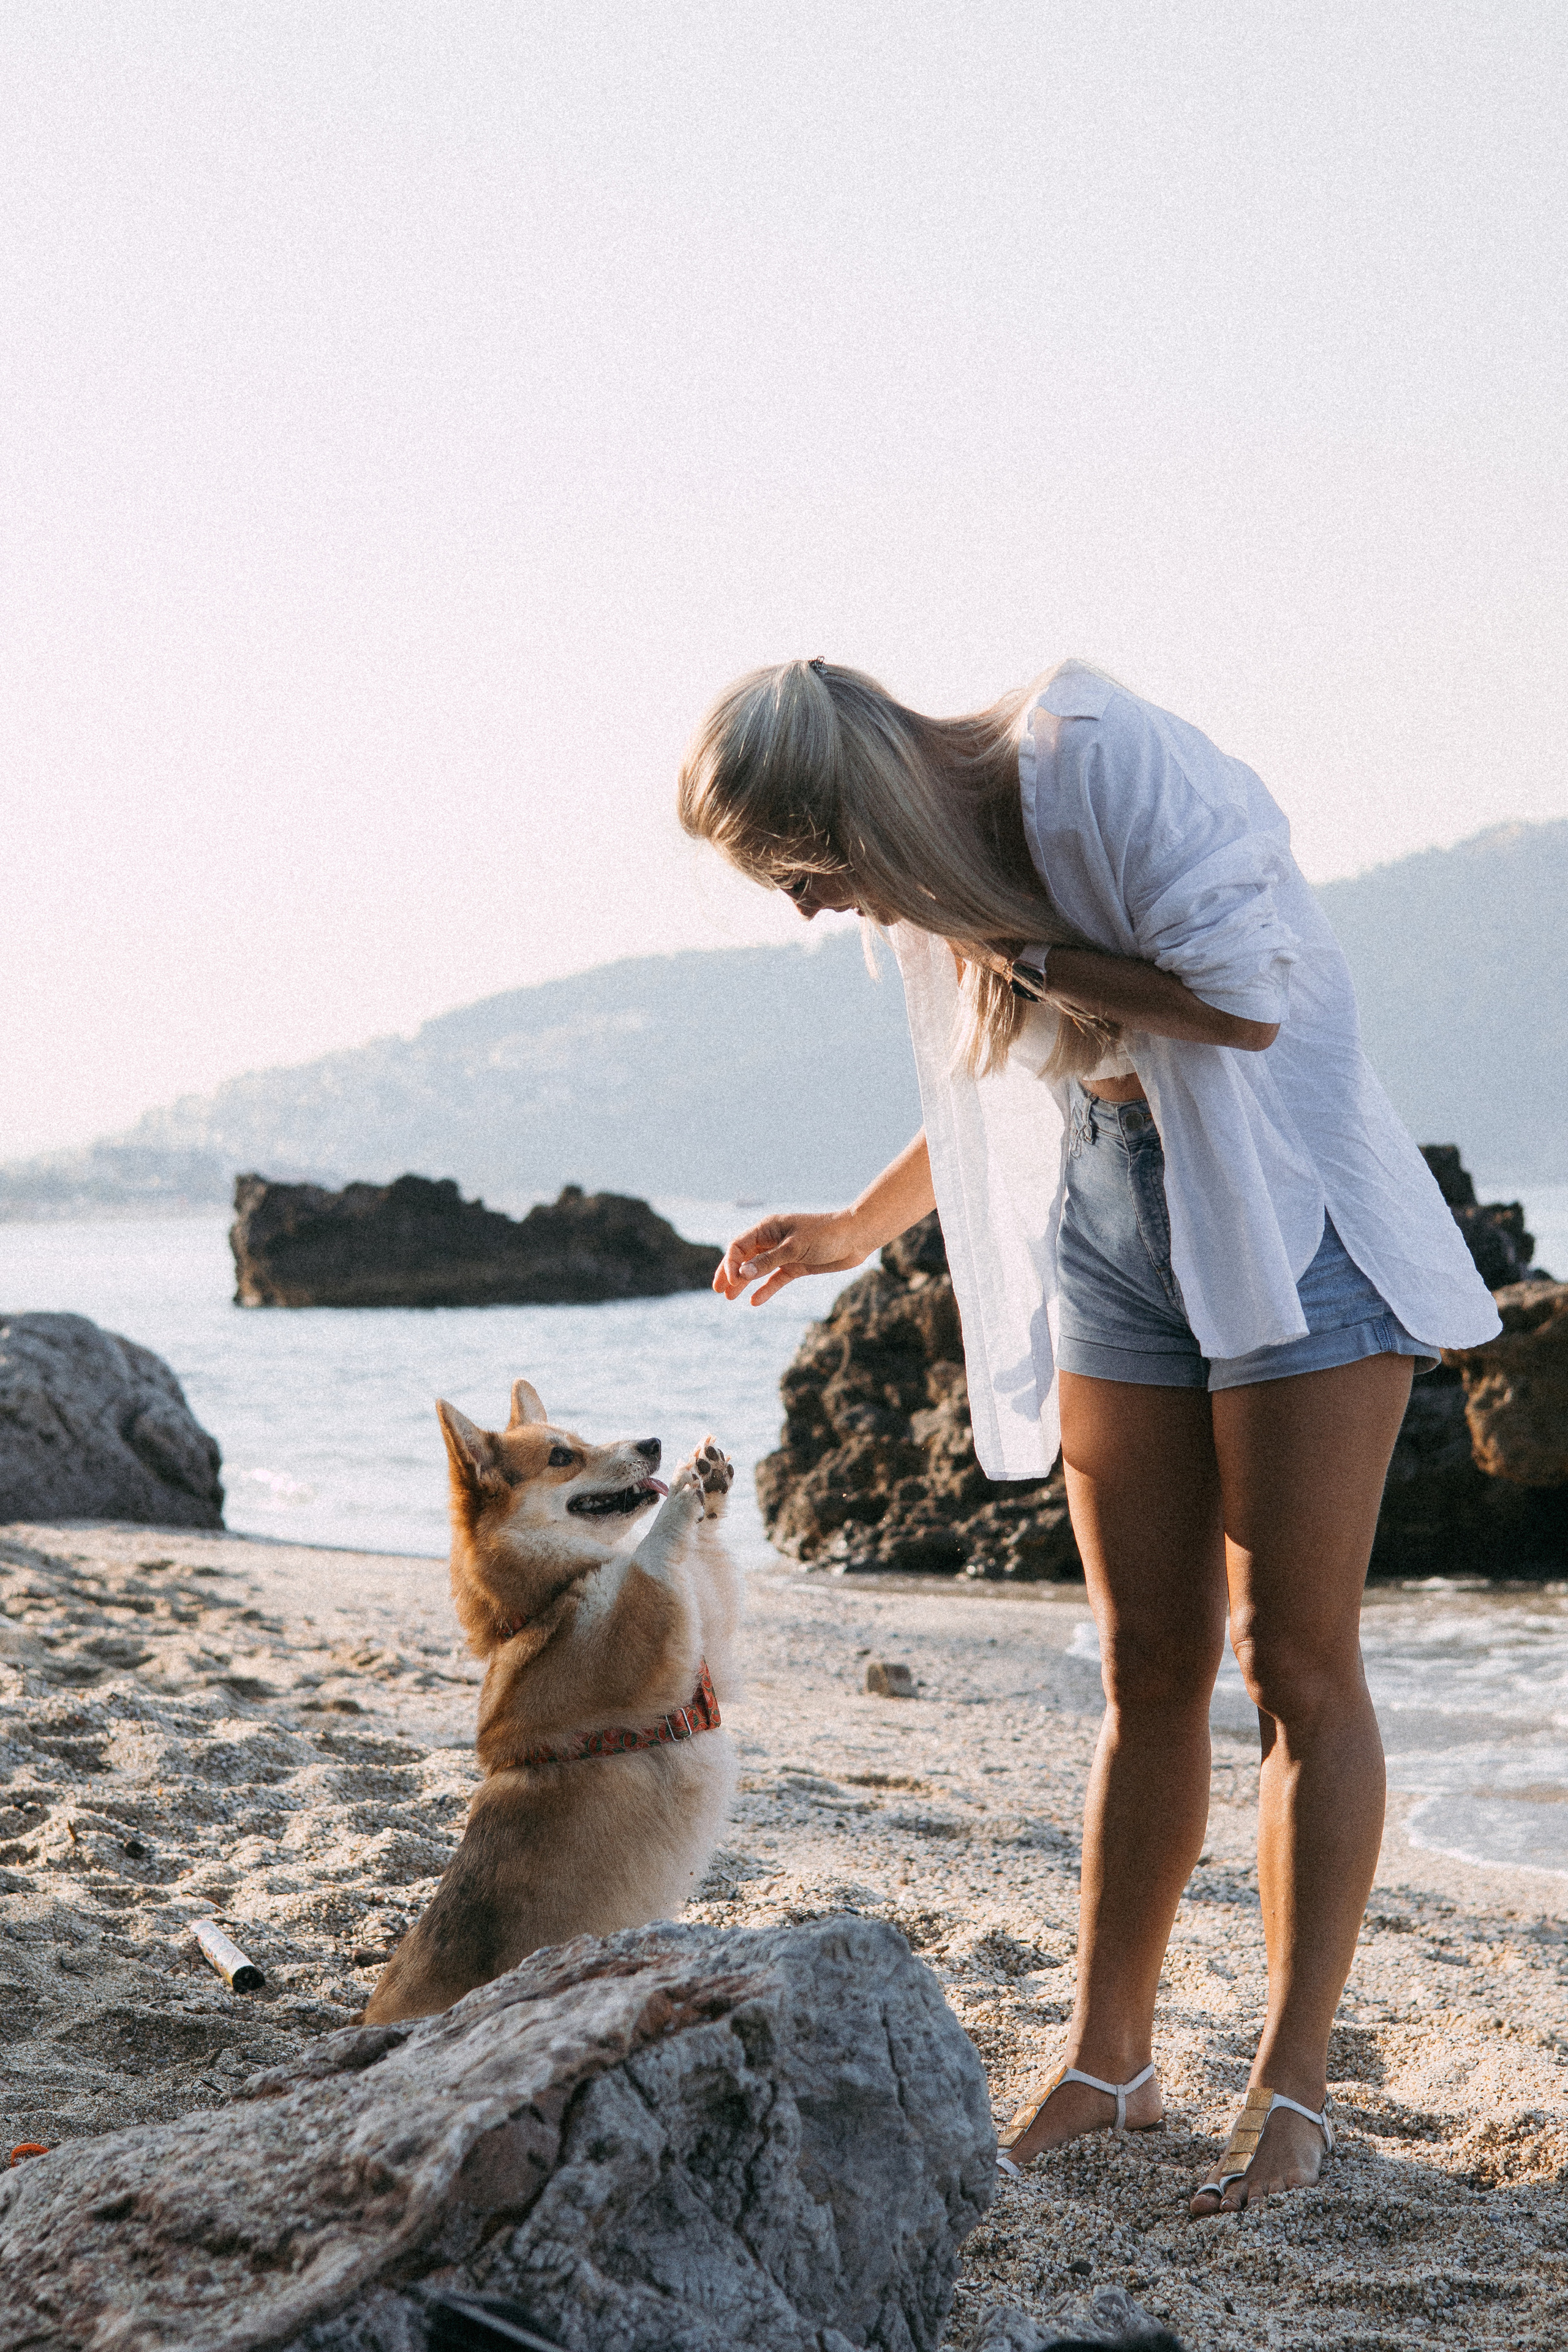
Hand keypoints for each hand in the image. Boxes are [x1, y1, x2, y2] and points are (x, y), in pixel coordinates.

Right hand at [714, 1210, 867, 1304]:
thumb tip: (742, 1274)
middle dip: (730, 1273)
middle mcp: (773, 1240)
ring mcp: (784, 1254)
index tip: (730, 1281)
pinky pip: (776, 1279)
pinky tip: (754, 1301)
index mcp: (768, 1228)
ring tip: (730, 1298)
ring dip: (744, 1283)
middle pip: (744, 1258)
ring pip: (758, 1270)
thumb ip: (768, 1261)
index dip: (730, 1263)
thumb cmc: (826, 1235)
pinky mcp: (797, 1266)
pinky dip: (766, 1289)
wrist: (856, 1237)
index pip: (739, 1246)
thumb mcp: (794, 1248)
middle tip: (718, 1290)